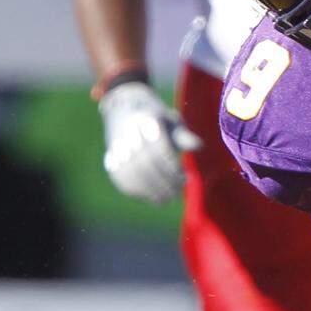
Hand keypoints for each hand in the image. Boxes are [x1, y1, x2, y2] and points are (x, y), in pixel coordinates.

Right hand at [99, 81, 202, 202]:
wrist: (125, 111)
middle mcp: (128, 133)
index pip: (160, 150)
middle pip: (146, 163)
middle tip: (177, 193)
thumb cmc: (157, 119)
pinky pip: (121, 178)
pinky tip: (149, 197)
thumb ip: (183, 136)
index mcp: (146, 121)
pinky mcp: (111, 158)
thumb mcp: (172, 122)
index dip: (172, 168)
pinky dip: (135, 190)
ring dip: (150, 190)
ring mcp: (117, 146)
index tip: (185, 178)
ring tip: (165, 199)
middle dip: (163, 182)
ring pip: (133, 173)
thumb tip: (199, 147)